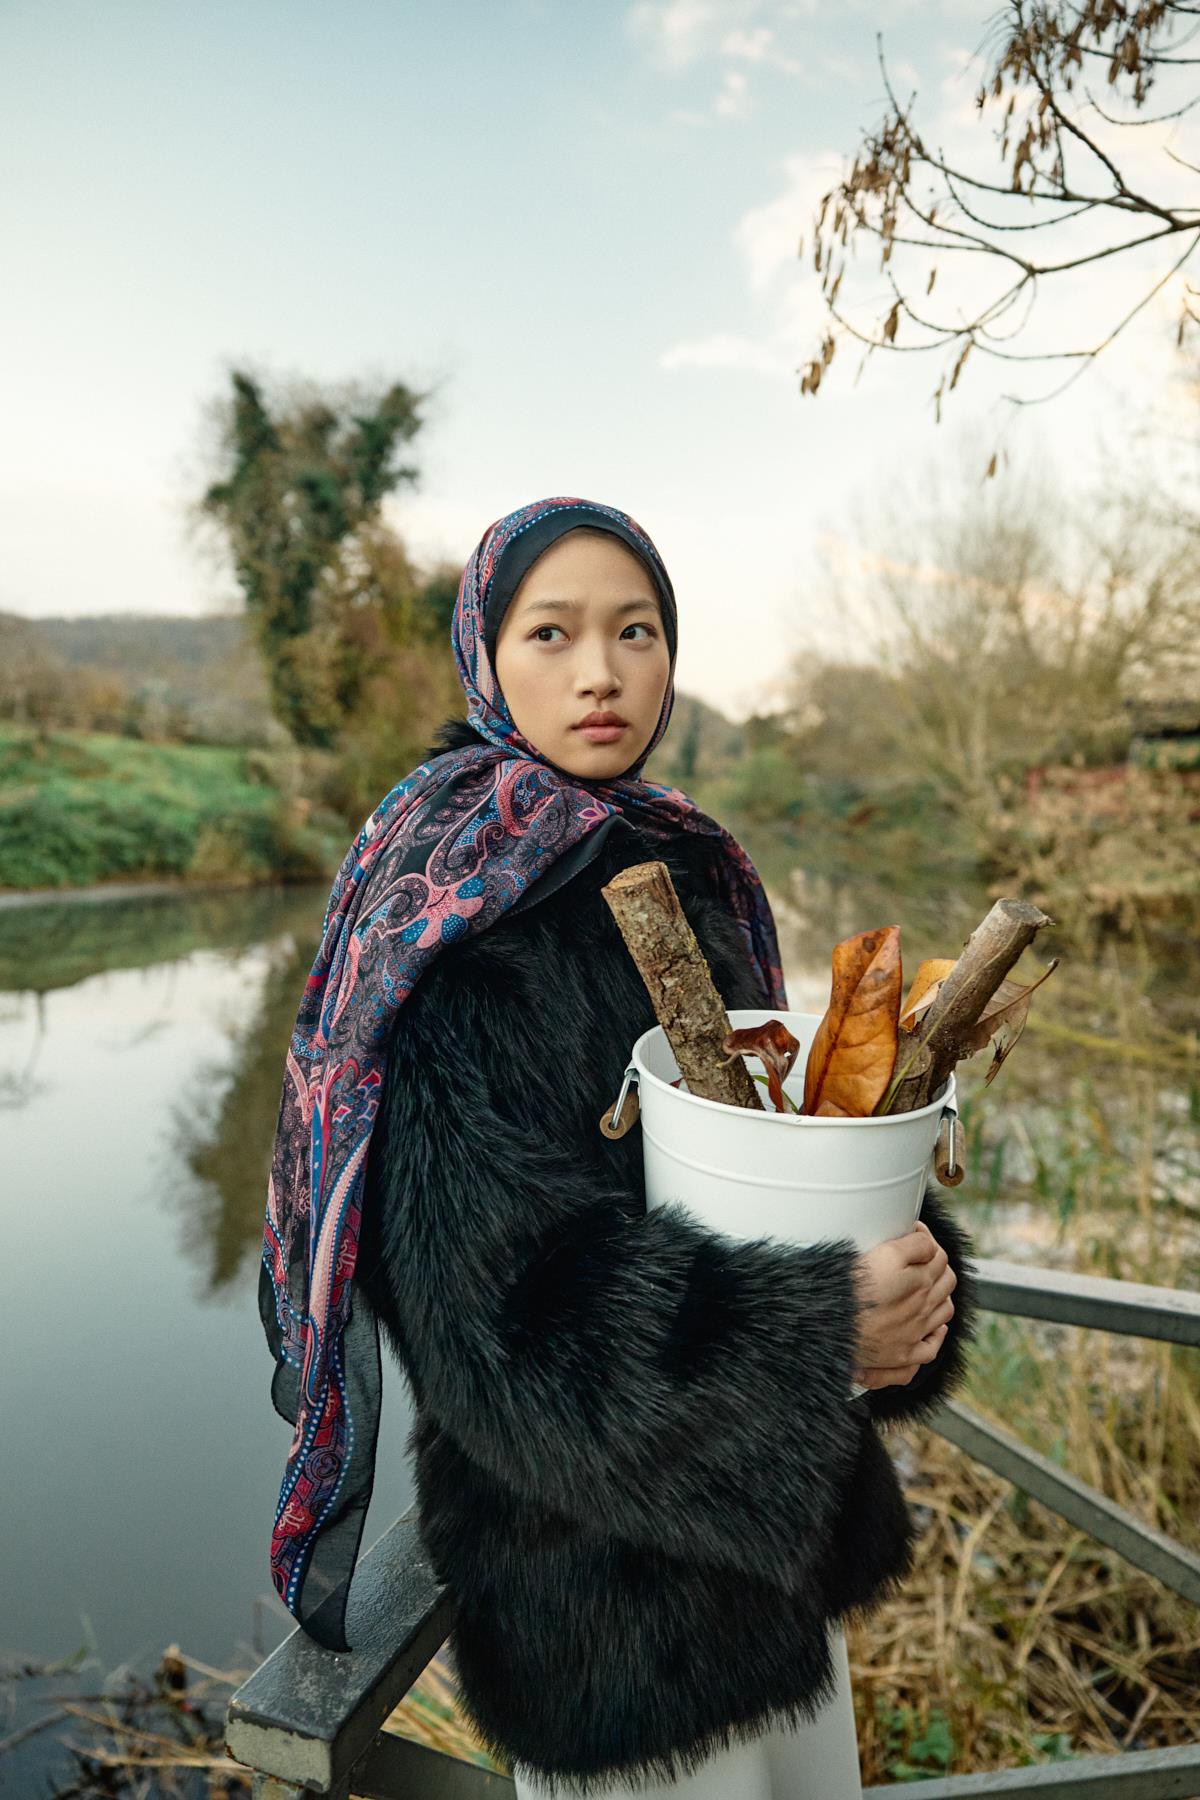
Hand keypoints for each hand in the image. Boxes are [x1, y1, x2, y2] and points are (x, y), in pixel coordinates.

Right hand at [851, 1219, 955, 1389]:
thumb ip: (914, 1245)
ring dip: (941, 1295)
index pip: (936, 1253)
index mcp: (919, 1279)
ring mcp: (915, 1331)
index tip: (912, 1232)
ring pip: (945, 1309)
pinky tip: (930, 1326)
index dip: (925, 1238)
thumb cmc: (850, 1289)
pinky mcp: (903, 1354)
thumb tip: (924, 1240)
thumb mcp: (886, 1254)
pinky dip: (936, 1334)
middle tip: (920, 1256)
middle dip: (937, 1264)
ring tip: (927, 1287)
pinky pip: (932, 1347)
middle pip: (946, 1280)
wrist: (828, 1325)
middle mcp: (922, 1305)